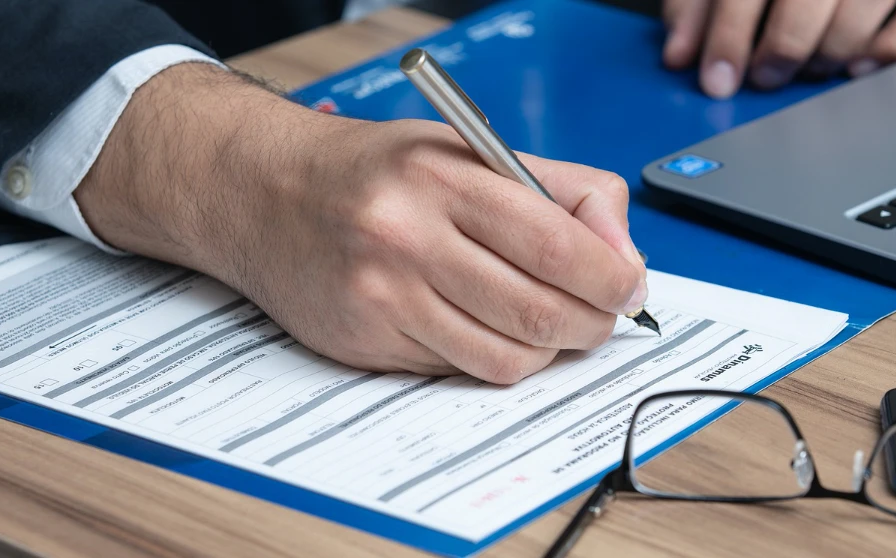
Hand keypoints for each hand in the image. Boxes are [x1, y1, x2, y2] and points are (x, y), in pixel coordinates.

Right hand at [75, 64, 647, 383]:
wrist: (266, 193)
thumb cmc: (383, 172)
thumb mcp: (473, 150)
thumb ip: (562, 192)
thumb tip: (623, 254)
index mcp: (443, 178)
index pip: (555, 245)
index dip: (610, 277)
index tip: (630, 287)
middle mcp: (408, 238)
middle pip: (538, 312)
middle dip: (590, 324)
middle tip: (601, 315)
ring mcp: (382, 297)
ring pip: (504, 358)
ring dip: (546, 351)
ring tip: (548, 324)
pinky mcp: (364, 343)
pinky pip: (459, 372)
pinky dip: (491, 358)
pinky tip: (486, 328)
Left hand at [662, 0, 895, 98]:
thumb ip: (698, 2)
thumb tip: (680, 55)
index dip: (727, 36)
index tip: (716, 79)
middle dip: (782, 49)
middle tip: (766, 77)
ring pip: (862, 13)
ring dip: (829, 54)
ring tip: (808, 67)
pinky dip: (889, 50)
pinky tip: (857, 63)